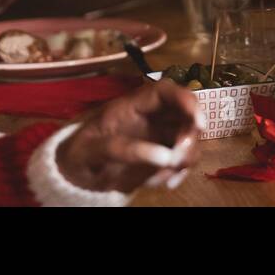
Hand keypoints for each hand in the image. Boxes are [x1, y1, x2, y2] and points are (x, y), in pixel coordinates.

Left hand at [55, 79, 200, 192]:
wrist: (76, 175)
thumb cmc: (79, 155)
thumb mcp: (90, 151)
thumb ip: (121, 149)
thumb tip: (164, 156)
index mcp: (132, 106)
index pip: (164, 91)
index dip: (185, 100)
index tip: (199, 123)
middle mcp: (151, 116)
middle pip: (186, 113)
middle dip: (190, 135)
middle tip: (177, 158)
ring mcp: (160, 135)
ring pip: (190, 137)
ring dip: (184, 158)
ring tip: (159, 178)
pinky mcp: (164, 155)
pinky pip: (184, 159)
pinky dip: (180, 172)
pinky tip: (165, 183)